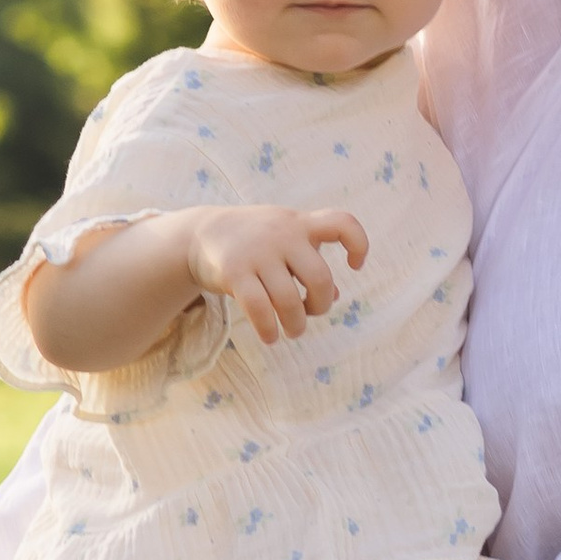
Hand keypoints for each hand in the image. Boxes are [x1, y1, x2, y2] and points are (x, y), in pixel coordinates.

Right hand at [185, 205, 369, 346]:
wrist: (201, 233)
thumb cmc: (255, 242)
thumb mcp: (286, 244)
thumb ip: (311, 264)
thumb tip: (334, 296)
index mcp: (300, 224)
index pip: (342, 223)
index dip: (359, 244)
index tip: (355, 265)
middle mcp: (283, 234)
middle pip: (319, 278)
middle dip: (320, 305)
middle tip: (310, 313)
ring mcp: (257, 252)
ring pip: (289, 300)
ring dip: (295, 324)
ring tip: (291, 331)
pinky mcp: (234, 271)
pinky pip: (259, 309)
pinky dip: (269, 329)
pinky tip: (270, 337)